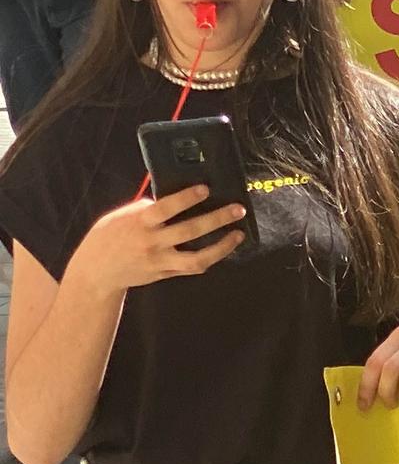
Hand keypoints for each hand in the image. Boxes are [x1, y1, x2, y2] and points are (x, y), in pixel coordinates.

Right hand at [66, 185, 246, 299]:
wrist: (95, 273)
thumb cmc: (108, 237)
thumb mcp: (122, 217)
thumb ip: (146, 209)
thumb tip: (175, 198)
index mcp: (139, 224)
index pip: (164, 209)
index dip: (185, 199)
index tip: (205, 189)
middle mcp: (151, 243)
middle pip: (189, 231)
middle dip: (217, 219)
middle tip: (238, 210)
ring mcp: (160, 261)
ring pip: (196, 258)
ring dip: (222, 247)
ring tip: (239, 234)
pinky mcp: (165, 274)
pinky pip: (192, 267)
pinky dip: (210, 258)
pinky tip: (224, 248)